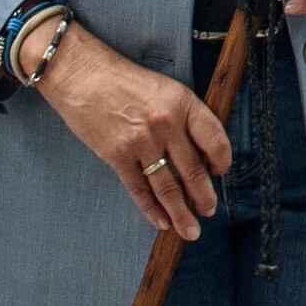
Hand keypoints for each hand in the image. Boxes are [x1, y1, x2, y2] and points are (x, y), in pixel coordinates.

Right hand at [42, 32, 232, 241]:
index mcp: (183, 103)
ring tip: (191, 229)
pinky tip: (161, 221)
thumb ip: (184, 117)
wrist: (83, 75)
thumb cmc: (124, 80)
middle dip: (204, 195)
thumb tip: (199, 152)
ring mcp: (141, 142)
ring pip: (168, 186)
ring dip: (181, 211)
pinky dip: (151, 208)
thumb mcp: (165, 89)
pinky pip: (139, 189)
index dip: (222, 160)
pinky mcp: (117, 156)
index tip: (221, 173)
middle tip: (209, 211)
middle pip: (193, 168)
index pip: (215, 138)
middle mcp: (166, 124)